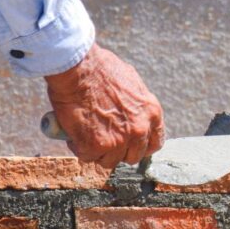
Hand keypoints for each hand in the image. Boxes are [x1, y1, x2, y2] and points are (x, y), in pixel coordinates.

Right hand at [44, 43, 164, 167]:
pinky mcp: (97, 146)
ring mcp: (119, 140)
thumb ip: (136, 105)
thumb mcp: (131, 83)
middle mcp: (140, 130)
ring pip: (109, 160)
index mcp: (152, 113)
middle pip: (133, 156)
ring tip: (85, 135)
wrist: (79, 68)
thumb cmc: (100, 69)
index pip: (155, 142)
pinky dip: (78, 148)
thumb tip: (130, 113)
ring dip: (97, 151)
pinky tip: (74, 134)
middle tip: (103, 140)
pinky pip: (88, 156)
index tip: (131, 145)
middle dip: (118, 151)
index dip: (142, 146)